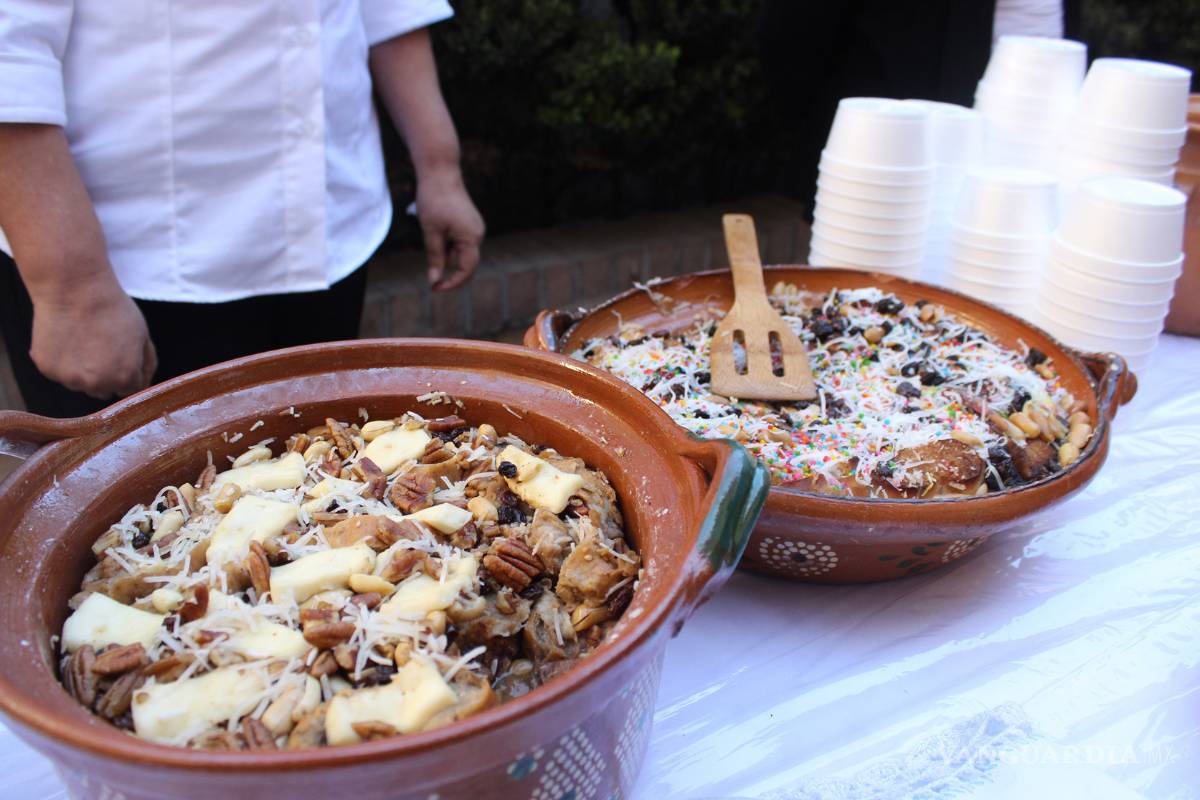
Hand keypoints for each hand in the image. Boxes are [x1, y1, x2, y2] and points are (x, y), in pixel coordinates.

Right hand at [29, 278, 156, 399]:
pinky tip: (67, 340)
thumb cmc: (113, 310)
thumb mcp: (143, 336)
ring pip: (80, 384)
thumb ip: (146, 364)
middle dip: (106, 376)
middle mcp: (96, 384)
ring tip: (83, 341)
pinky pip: (59, 373)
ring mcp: (69, 379)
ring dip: (83, 371)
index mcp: (124, 378)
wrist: (75, 290)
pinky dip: (63, 362)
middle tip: (101, 347)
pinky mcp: (48, 370)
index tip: (122, 357)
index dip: (128, 373)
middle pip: (104, 391)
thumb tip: (143, 382)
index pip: (130, 391)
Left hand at [415, 169, 484, 290]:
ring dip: (443, 247)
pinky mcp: (469, 222)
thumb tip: (434, 280)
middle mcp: (478, 234)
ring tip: (431, 226)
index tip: (435, 288)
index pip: (466, 270)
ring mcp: (474, 227)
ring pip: (458, 250)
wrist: (440, 172)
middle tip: (428, 239)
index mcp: (472, 238)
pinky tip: (437, 223)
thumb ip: (434, 258)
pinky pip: (458, 240)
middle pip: (461, 260)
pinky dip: (446, 239)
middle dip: (443, 259)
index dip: (451, 282)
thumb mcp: (430, 232)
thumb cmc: (434, 200)